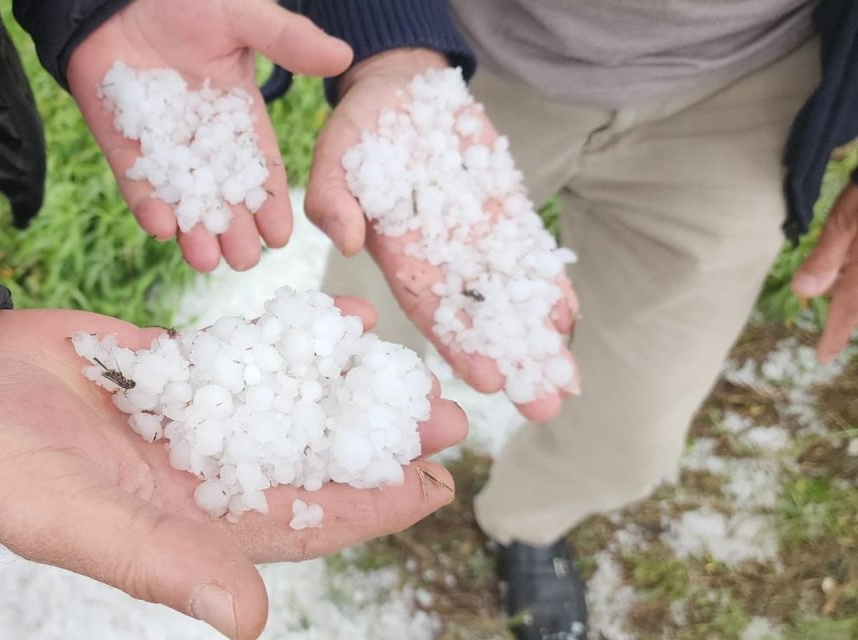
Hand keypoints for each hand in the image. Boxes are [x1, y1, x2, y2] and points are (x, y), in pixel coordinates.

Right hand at [0, 300, 465, 638]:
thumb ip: (164, 564)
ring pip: (283, 405)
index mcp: (192, 524)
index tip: (433, 485)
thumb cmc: (4, 470)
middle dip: (374, 439)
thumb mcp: (82, 522)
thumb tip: (252, 619)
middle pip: (308, 458)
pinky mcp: (169, 373)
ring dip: (341, 387)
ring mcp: (188, 421)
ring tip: (401, 363)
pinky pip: (242, 358)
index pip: (300, 522)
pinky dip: (287, 342)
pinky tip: (331, 321)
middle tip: (444, 413)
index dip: (368, 507)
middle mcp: (201, 476)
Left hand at [67, 0, 352, 273]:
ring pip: (183, 199)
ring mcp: (162, 146)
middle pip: (223, 195)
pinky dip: (147, 206)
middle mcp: (203, 139)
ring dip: (193, 231)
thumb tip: (343, 56)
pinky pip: (137, 184)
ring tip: (205, 260)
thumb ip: (288, 41)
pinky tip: (162, 228)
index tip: (281, 235)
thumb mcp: (244, 18)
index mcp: (238, 115)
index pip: (260, 168)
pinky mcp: (123, 145)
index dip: (269, 202)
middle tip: (243, 261)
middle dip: (234, 230)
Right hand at [304, 48, 578, 422]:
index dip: (460, 343)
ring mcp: (472, 238)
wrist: (399, 90)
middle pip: (477, 316)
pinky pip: (525, 256)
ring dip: (536, 336)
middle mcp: (438, 257)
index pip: (430, 307)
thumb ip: (333, 197)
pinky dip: (545, 285)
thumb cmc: (358, 128)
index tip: (489, 379)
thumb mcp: (334, 154)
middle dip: (510, 358)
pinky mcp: (499, 214)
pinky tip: (567, 317)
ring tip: (566, 378)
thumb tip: (348, 243)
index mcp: (397, 253)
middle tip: (543, 405)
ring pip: (507, 295)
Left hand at [792, 183, 857, 362]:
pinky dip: (852, 276)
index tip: (821, 358)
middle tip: (831, 331)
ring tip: (842, 297)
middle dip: (849, 314)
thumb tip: (803, 292)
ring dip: (851, 292)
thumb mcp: (848, 219)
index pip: (849, 312)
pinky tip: (848, 269)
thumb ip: (827, 256)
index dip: (834, 336)